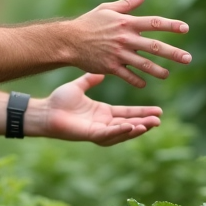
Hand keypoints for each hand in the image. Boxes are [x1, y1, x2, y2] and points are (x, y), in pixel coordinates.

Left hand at [31, 73, 162, 145]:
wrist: (45, 110)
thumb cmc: (59, 101)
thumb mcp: (79, 87)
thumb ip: (90, 80)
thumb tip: (100, 70)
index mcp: (102, 113)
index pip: (127, 114)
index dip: (142, 113)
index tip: (158, 111)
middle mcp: (103, 123)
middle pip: (129, 124)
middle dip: (145, 122)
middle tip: (159, 119)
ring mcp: (98, 131)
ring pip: (122, 132)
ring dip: (137, 129)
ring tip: (151, 124)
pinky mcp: (91, 134)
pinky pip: (109, 133)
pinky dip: (121, 131)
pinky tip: (132, 127)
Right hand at [70, 0, 190, 88]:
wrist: (68, 41)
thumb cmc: (88, 23)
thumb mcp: (107, 9)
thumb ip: (128, 4)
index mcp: (126, 22)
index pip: (154, 23)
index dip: (171, 25)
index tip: (185, 29)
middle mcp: (125, 38)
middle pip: (154, 46)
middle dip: (173, 53)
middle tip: (188, 59)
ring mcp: (118, 54)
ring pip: (144, 64)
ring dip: (158, 70)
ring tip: (167, 75)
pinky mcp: (110, 67)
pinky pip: (128, 75)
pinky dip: (137, 80)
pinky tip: (144, 83)